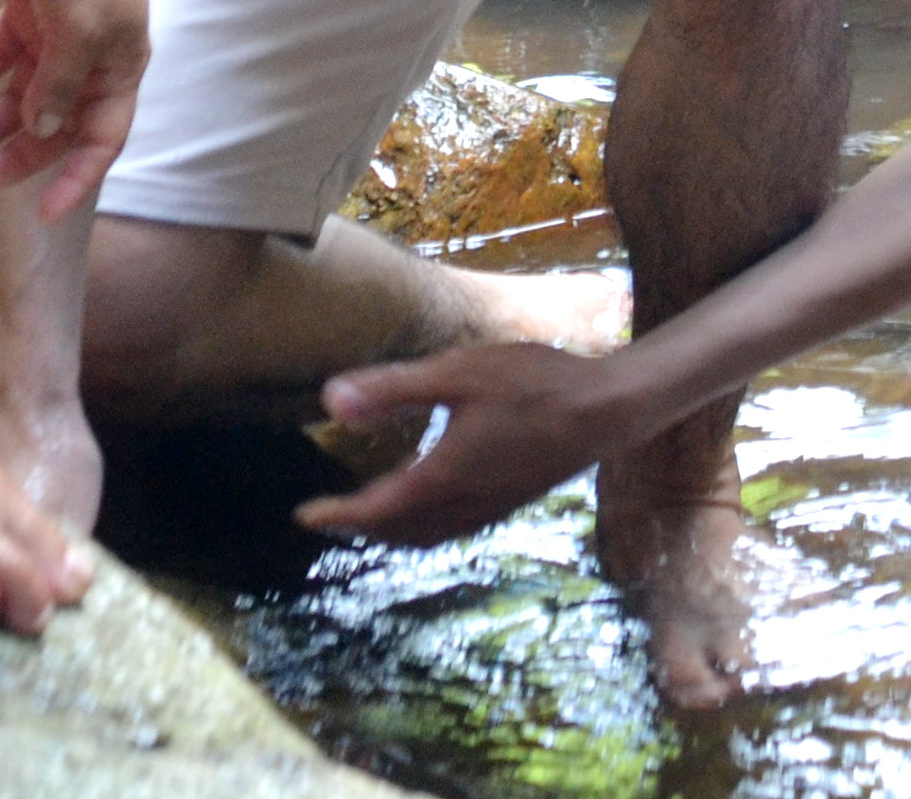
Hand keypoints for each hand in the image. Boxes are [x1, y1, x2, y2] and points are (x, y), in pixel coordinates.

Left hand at [0, 0, 153, 219]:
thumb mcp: (79, 32)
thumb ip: (59, 88)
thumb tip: (45, 132)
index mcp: (119, 69)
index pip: (103, 139)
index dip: (76, 179)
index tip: (43, 214)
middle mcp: (89, 59)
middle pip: (53, 123)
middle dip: (16, 152)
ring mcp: (56, 35)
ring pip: (20, 94)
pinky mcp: (26, 11)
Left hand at [294, 343, 645, 546]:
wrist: (605, 411)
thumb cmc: (532, 383)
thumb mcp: (457, 373)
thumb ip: (392, 388)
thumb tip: (329, 401)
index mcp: (441, 477)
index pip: (374, 510)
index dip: (335, 515)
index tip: (305, 515)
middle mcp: (462, 505)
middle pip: (397, 532)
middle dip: (359, 528)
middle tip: (329, 516)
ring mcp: (489, 508)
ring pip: (425, 536)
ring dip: (390, 532)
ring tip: (369, 515)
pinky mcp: (509, 502)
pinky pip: (450, 530)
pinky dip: (421, 527)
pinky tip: (427, 500)